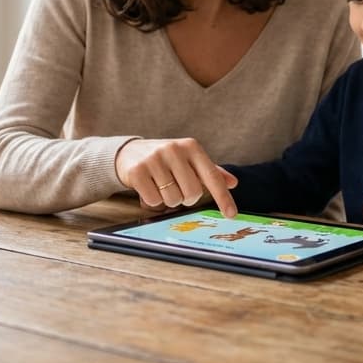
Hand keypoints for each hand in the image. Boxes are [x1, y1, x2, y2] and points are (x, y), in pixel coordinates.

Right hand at [114, 138, 238, 217]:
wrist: (129, 152)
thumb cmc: (166, 159)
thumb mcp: (188, 160)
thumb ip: (210, 171)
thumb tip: (233, 183)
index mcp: (191, 147)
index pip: (212, 176)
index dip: (223, 197)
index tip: (231, 214)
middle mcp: (174, 150)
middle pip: (192, 193)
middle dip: (186, 198)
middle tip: (177, 189)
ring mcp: (154, 159)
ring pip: (172, 199)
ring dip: (168, 200)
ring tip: (161, 187)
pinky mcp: (137, 170)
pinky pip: (153, 200)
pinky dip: (152, 201)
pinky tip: (148, 188)